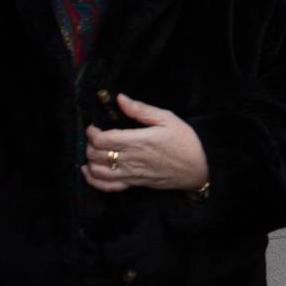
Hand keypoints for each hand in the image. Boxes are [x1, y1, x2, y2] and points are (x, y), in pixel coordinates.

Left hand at [83, 94, 210, 192]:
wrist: (196, 169)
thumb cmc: (184, 142)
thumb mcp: (167, 119)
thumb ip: (141, 109)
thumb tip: (120, 99)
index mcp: (137, 141)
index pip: (102, 139)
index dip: (92, 131)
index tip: (94, 125)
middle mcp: (130, 159)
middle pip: (95, 154)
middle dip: (89, 144)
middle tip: (95, 136)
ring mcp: (130, 174)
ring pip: (97, 171)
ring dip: (89, 160)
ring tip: (94, 150)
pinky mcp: (133, 184)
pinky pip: (106, 186)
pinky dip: (93, 180)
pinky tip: (89, 171)